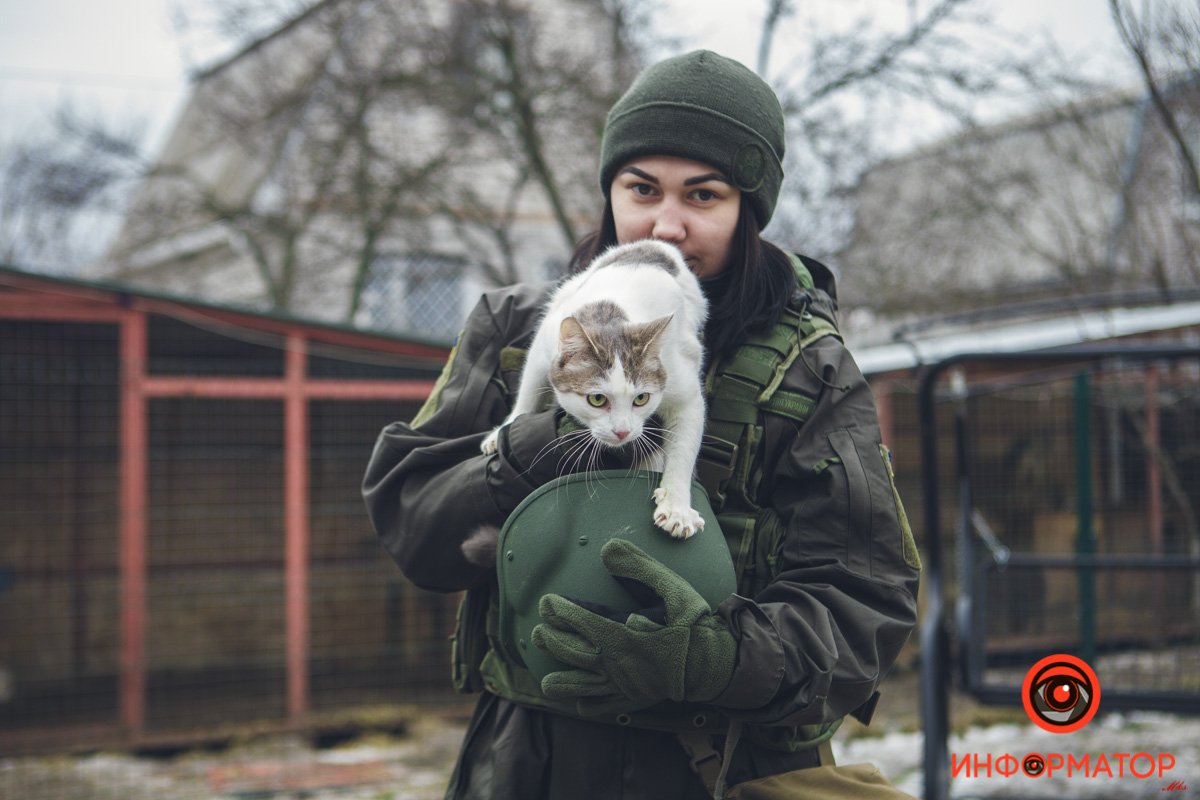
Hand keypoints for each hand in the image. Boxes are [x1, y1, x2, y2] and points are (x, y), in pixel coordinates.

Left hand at [531, 539, 735, 714]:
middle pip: (572, 653)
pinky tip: (579, 701)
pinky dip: (587, 704)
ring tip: (545, 680)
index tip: (547, 602)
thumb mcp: (671, 587)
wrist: (713, 663)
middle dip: (551, 641)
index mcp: (622, 636)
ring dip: (560, 682)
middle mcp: (617, 663)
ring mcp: (623, 685)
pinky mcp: (632, 700)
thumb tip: (607, 549)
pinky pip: (603, 707)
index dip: (559, 612)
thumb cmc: (692, 623)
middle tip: (539, 631)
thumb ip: (638, 567)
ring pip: (581, 687)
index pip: (580, 622)